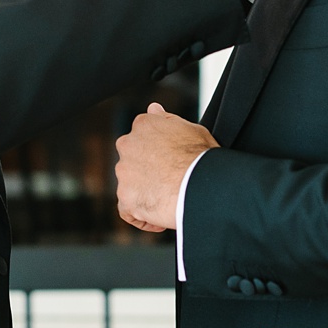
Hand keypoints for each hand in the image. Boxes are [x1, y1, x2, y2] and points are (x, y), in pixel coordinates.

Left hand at [115, 104, 216, 232]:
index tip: (173, 162)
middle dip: (149, 172)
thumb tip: (153, 108)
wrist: (201, 185)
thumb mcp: (192, 129)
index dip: (158, 153)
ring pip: (130, 184)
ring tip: (171, 200)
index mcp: (144, 125)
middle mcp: (128, 145)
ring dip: (147, 192)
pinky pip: (128, 210)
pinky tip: (160, 219)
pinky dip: (142, 216)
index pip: (143, 137)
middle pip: (134, 160)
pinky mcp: (125, 198)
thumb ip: (167, 119)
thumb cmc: (202, 158)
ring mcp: (124, 172)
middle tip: (172, 182)